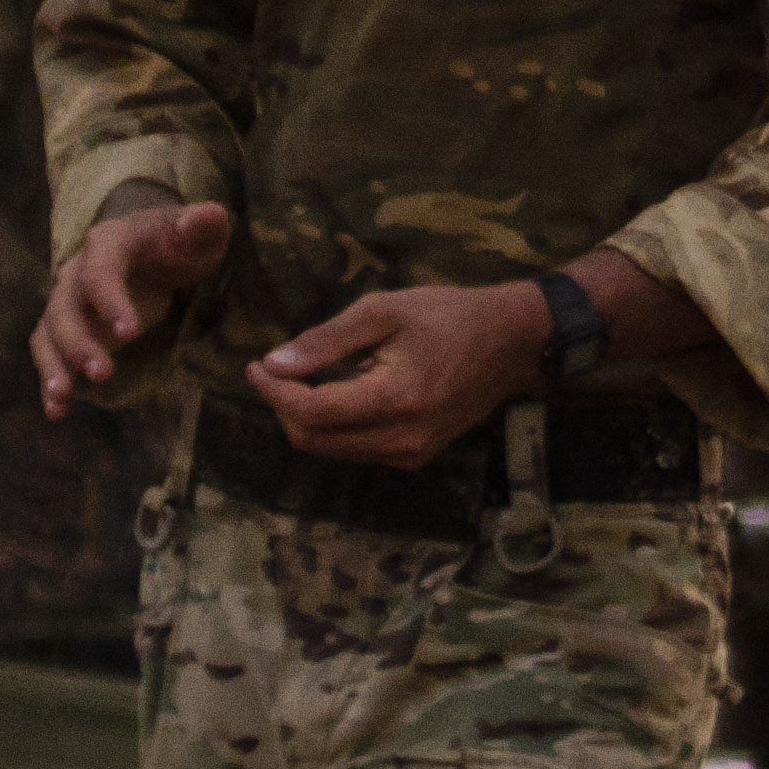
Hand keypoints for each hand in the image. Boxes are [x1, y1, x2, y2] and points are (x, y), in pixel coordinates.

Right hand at [35, 200, 233, 416]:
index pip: (100, 271)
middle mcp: (78, 271)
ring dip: (54, 364)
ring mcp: (69, 300)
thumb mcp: (200, 232)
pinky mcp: (70, 327)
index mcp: (109, 243)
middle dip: (79, 342)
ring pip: (49, 332)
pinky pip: (49, 351)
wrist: (154, 247)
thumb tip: (208, 216)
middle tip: (102, 373)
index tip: (130, 332)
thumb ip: (204, 225)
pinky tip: (58, 410)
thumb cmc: (180, 242)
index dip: (110, 300)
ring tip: (64, 398)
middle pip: (65, 307)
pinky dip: (50, 379)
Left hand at [254, 270, 558, 464]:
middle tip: (274, 370)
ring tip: (304, 378)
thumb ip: (327, 340)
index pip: (312, 411)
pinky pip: (355, 449)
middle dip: (284, 407)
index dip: (274, 392)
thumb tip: (274, 364)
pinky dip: (333, 426)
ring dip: (306, 418)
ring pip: (331, 450)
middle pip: (314, 440)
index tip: (256, 364)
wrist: (513, 343)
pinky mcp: (414, 457)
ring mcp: (410, 455)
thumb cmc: (450, 316)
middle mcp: (401, 439)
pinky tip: (339, 392)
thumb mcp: (385, 311)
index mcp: (395, 399)